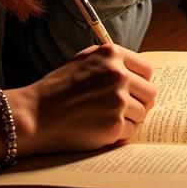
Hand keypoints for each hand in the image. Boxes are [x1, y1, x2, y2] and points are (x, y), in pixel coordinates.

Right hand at [10, 44, 156, 156]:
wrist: (35, 114)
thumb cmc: (58, 87)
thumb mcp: (84, 59)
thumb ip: (111, 60)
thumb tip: (137, 70)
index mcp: (112, 54)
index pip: (147, 69)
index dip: (141, 82)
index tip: (134, 90)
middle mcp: (118, 74)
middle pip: (150, 93)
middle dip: (139, 101)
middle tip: (122, 108)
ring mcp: (117, 100)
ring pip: (142, 113)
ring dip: (129, 118)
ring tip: (106, 117)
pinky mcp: (113, 125)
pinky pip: (131, 131)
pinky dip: (120, 133)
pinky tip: (100, 128)